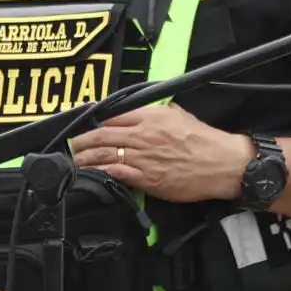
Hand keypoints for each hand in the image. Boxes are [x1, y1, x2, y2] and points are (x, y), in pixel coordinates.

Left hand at [68, 105, 253, 203]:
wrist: (222, 164)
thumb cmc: (204, 140)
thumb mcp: (179, 115)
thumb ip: (156, 112)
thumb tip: (140, 113)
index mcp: (151, 116)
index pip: (113, 116)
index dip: (94, 122)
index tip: (83, 127)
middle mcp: (143, 135)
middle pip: (102, 135)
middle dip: (80, 141)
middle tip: (69, 146)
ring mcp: (143, 157)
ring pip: (103, 155)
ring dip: (83, 158)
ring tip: (72, 161)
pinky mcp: (146, 178)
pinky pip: (115, 173)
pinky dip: (98, 173)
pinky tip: (89, 175)